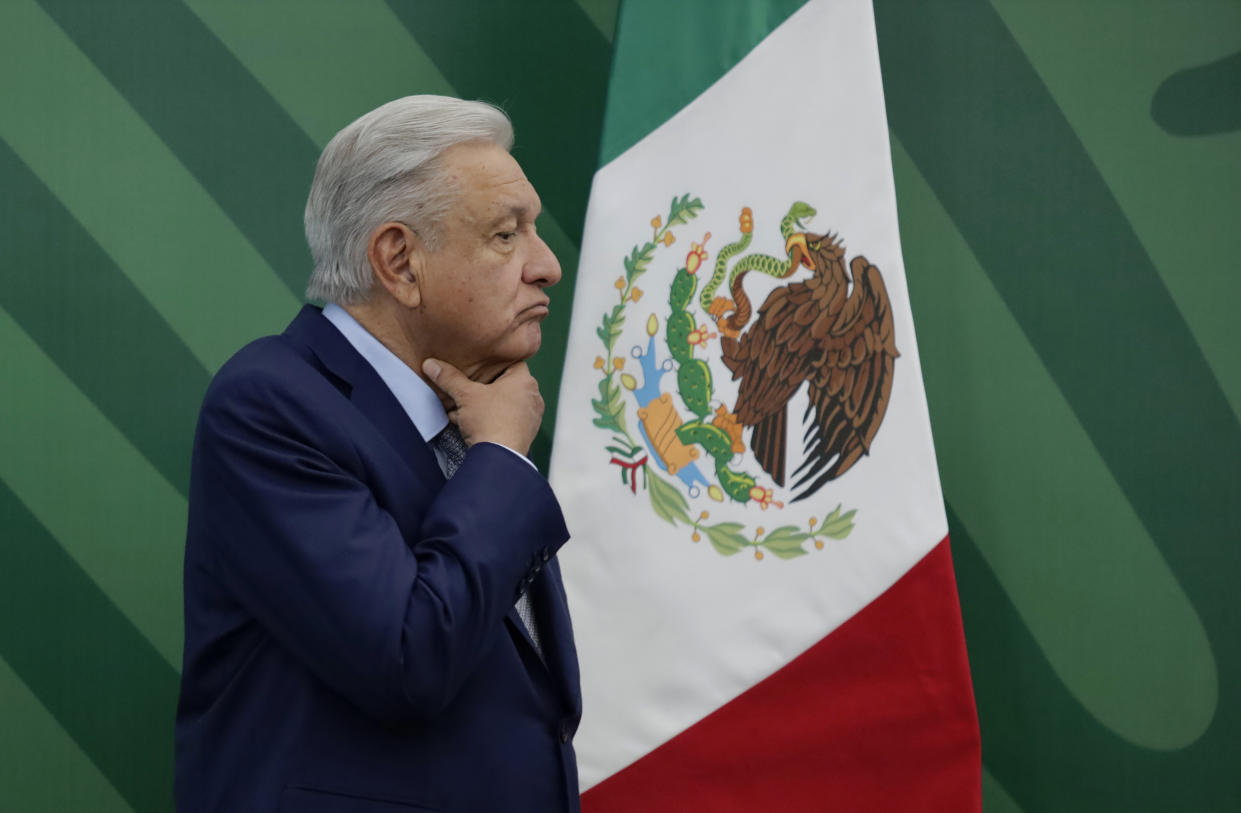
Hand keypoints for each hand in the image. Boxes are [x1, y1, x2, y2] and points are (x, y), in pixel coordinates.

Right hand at [422, 359, 542, 454]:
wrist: (499, 459)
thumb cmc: (489, 422)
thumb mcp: (465, 395)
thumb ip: (449, 378)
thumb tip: (432, 365)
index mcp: (525, 381)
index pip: (511, 361)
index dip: (492, 362)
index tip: (477, 365)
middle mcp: (533, 397)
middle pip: (504, 385)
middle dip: (483, 388)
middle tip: (466, 389)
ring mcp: (531, 417)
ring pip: (503, 404)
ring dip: (483, 406)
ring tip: (462, 411)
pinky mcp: (525, 434)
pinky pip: (505, 421)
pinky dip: (489, 420)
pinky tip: (469, 426)